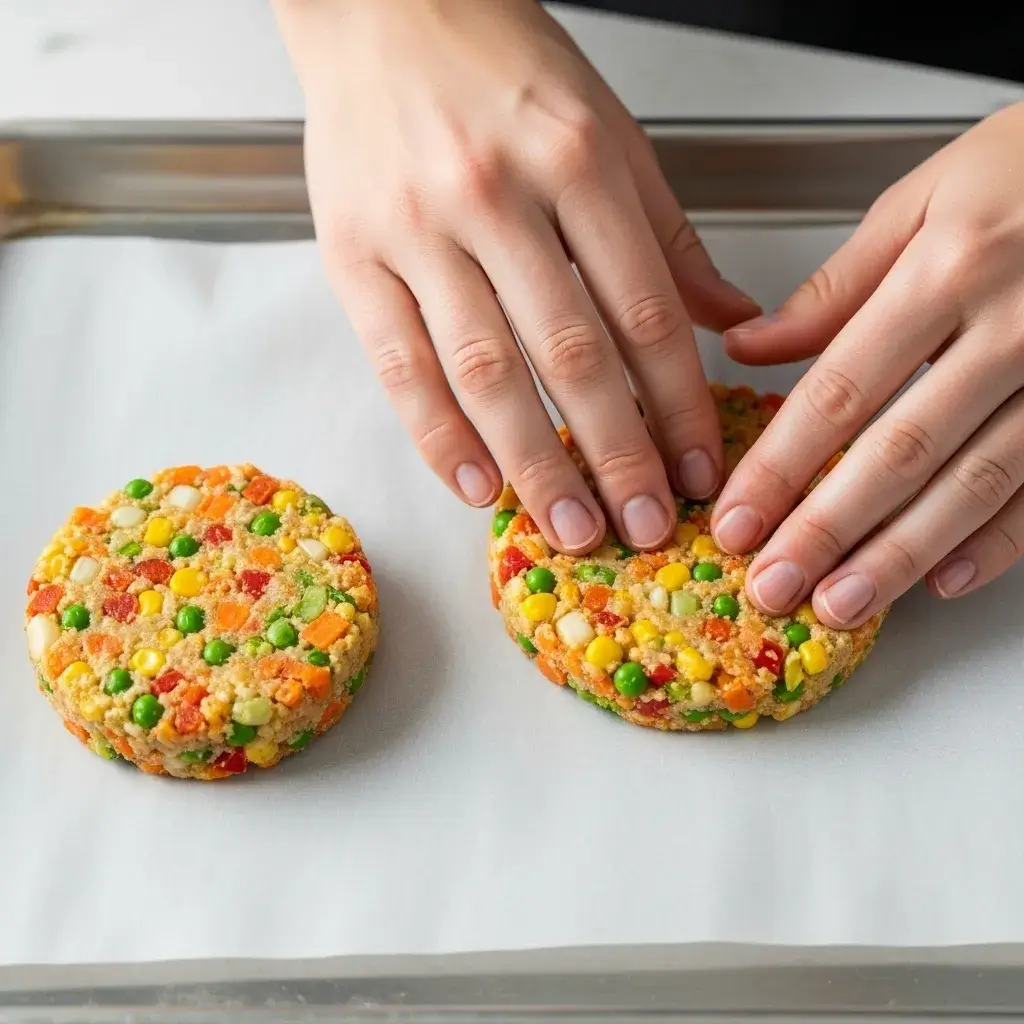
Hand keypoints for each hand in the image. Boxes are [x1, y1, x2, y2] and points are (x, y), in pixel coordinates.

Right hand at [274, 0, 758, 552]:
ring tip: (571, 527)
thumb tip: (727, 319)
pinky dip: (438, 435)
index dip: (678, 404)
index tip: (698, 467)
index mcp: (576, 159)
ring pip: (485, 371)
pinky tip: (476, 485)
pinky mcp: (353, 256)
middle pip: (571, 354)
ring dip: (535, 464)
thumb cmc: (498, 66)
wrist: (383, 8)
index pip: (644, 310)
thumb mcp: (608, 130)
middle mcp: (495, 196)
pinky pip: (400, 364)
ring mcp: (416, 229)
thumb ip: (667, 234)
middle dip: (616, 455)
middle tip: (644, 525)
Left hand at [712, 103, 1023, 626]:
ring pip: (974, 483)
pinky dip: (998, 542)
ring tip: (841, 603)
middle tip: (773, 585)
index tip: (737, 517)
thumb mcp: (926, 199)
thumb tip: (750, 346)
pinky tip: (943, 579)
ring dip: (900, 555)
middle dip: (828, 529)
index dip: (781, 464)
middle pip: (902, 451)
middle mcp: (1014, 328)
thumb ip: (836, 287)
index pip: (842, 388)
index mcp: (951, 267)